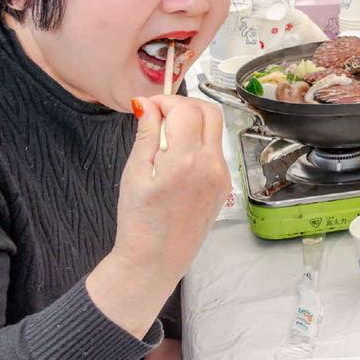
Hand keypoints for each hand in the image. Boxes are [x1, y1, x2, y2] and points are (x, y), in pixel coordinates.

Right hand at [112, 96, 228, 280]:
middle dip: (185, 105)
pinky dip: (199, 142)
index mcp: (186, 160)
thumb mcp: (135, 173)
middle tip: (160, 114)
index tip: (148, 107)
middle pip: (210, 112)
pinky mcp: (224, 185)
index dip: (166, 101)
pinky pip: (215, 151)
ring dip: (193, 122)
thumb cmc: (140, 222)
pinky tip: (177, 157)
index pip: (186, 109)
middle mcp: (211, 165)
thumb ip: (146, 134)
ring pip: (215, 130)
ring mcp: (222, 175)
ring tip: (166, 137)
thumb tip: (148, 104)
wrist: (156, 259)